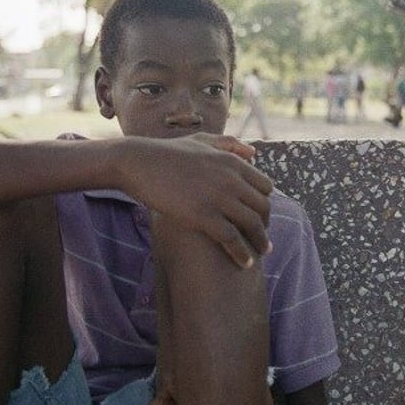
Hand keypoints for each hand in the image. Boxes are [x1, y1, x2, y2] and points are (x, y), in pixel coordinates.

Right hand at [116, 133, 272, 267]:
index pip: (265, 186)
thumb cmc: (167, 153)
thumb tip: (253, 153)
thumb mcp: (202, 141)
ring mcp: (218, 197)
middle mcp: (231, 179)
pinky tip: (246, 263)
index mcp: (233, 162)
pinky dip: (242, 253)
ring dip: (260, 242)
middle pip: (263, 207)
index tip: (261, 216)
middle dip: (265, 224)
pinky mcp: (202, 215)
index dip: (265, 203)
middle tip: (262, 238)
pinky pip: (232, 239)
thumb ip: (229, 144)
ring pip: (252, 224)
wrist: (138, 163)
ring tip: (261, 254)